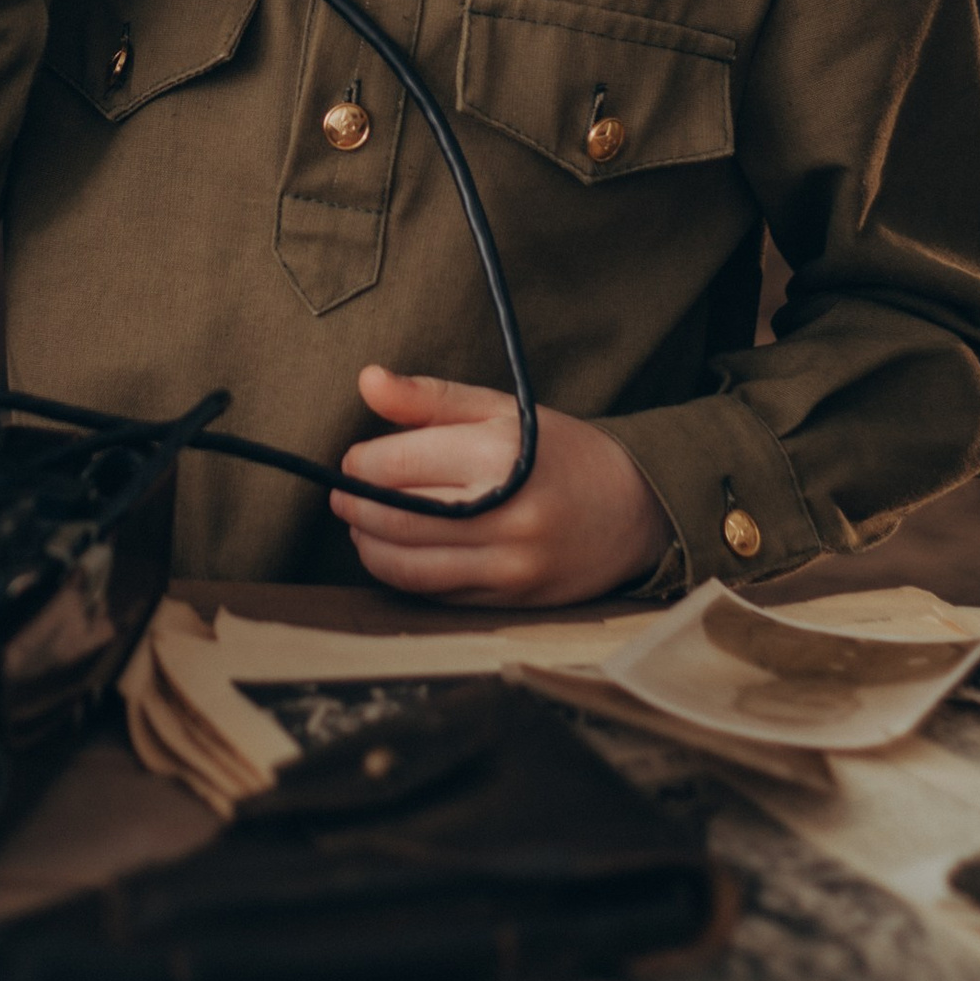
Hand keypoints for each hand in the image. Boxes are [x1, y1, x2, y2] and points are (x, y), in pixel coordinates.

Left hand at [332, 367, 669, 606]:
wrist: (634, 507)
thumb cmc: (558, 452)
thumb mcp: (501, 410)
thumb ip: (429, 398)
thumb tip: (366, 381)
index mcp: (498, 455)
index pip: (396, 465)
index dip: (359, 464)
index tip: (353, 459)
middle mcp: (505, 513)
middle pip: (394, 519)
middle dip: (355, 506)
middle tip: (345, 494)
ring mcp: (509, 563)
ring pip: (408, 566)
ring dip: (370, 547)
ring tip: (363, 527)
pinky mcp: (511, 599)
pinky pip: (436, 595)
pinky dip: (405, 575)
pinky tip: (400, 554)